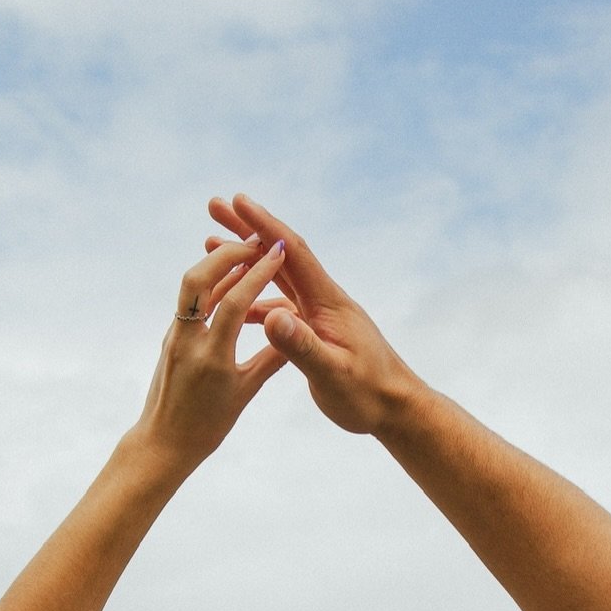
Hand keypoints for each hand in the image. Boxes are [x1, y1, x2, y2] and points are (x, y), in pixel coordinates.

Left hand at [130, 236, 289, 475]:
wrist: (162, 444)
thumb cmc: (207, 426)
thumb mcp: (245, 394)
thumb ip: (271, 360)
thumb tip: (298, 330)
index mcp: (211, 357)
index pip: (235, 302)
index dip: (258, 272)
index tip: (277, 251)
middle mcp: (187, 340)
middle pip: (198, 279)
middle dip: (228, 253)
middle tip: (257, 240)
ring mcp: (175, 336)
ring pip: (192, 286)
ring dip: (219, 265)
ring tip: (248, 253)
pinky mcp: (171, 337)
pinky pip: (191, 302)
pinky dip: (213, 286)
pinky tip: (232, 281)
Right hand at [207, 193, 420, 434]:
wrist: (397, 409)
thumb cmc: (368, 395)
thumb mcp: (332, 374)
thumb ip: (301, 345)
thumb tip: (273, 314)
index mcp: (327, 303)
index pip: (292, 254)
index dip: (264, 225)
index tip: (237, 201)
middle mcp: (324, 299)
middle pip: (281, 254)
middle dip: (247, 228)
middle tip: (216, 206)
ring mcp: (321, 312)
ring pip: (278, 275)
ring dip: (247, 257)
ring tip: (213, 242)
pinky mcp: (318, 328)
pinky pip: (282, 300)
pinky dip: (256, 293)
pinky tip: (238, 302)